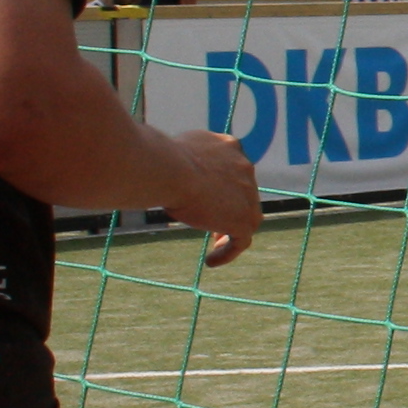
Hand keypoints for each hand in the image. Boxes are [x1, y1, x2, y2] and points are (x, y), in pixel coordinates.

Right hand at [160, 129, 262, 267]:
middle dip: (230, 206)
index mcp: (228, 146)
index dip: (224, 184)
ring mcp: (248, 194)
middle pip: (243, 192)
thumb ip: (179, 163)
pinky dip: (228, 251)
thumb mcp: (171, 156)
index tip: (209, 196)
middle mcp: (243, 166)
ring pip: (247, 217)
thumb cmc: (159, 161)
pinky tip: (210, 261)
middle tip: (213, 221)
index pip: (234, 168)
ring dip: (233, 230)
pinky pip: (242, 240)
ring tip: (215, 244)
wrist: (169, 170)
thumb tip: (163, 169)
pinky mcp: (243, 219)